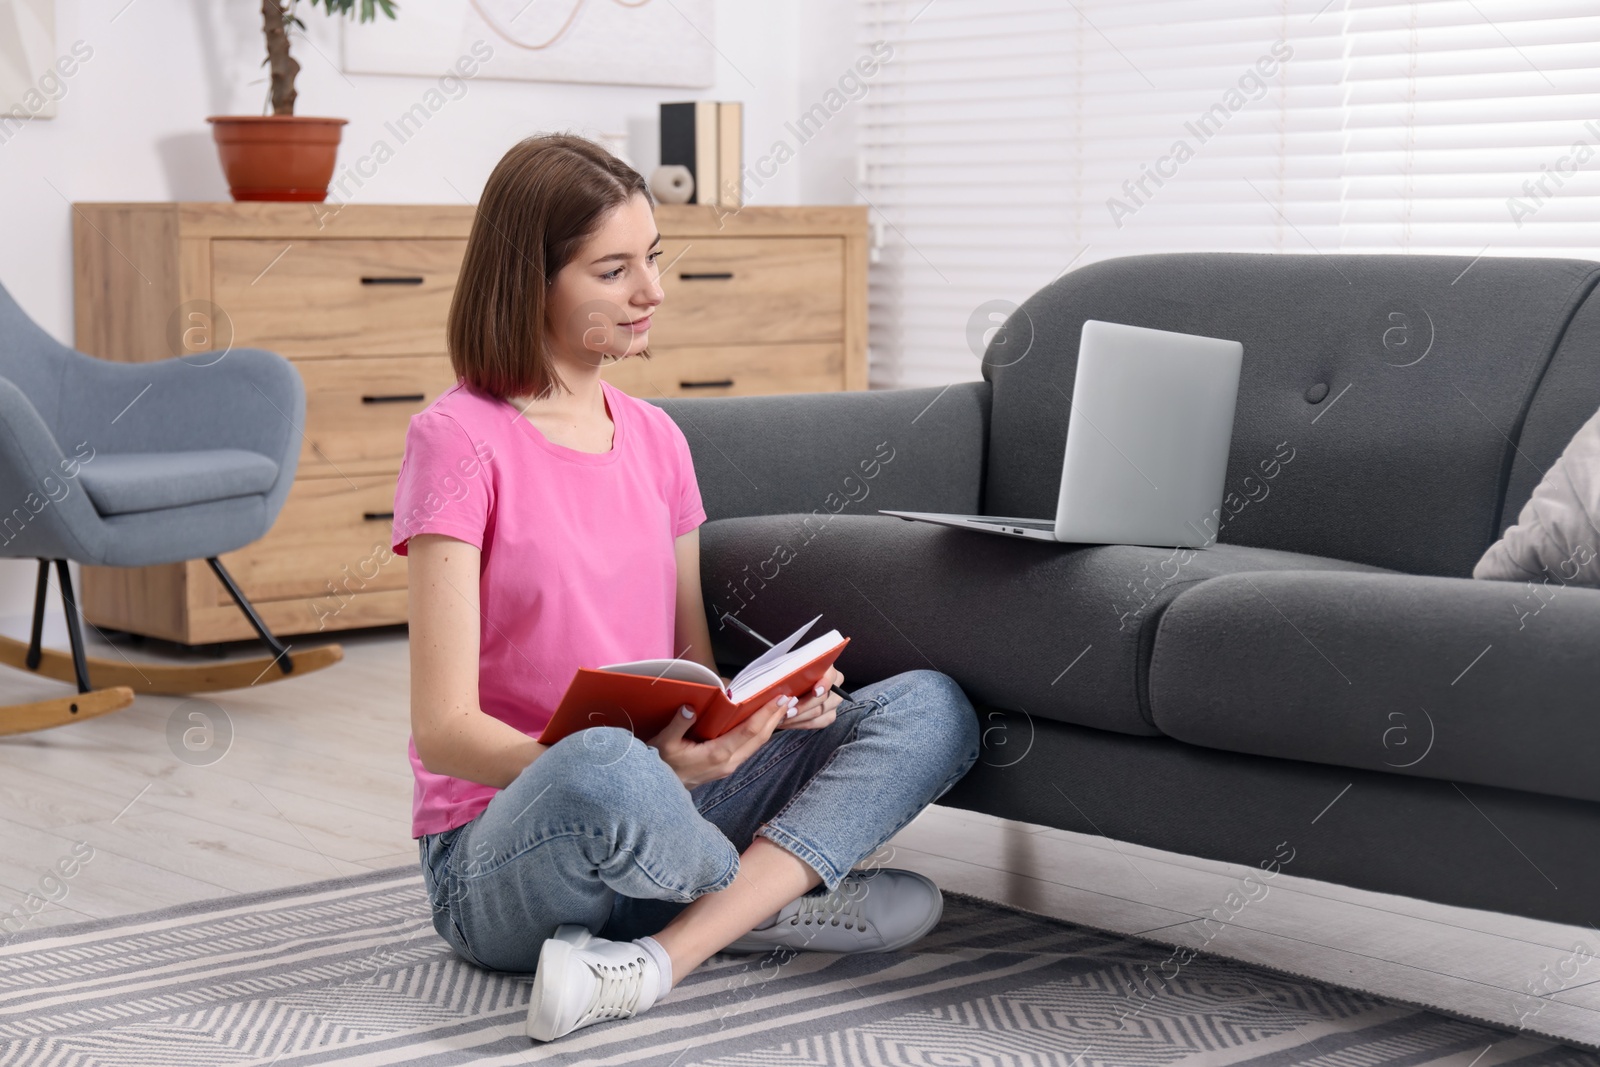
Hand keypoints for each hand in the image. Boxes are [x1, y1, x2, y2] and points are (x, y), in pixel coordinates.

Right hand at [647, 693, 793, 789]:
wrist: (660, 790)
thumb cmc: (662, 764)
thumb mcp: (664, 743)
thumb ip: (678, 725)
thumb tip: (690, 707)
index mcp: (717, 754)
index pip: (749, 731)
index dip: (766, 714)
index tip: (779, 698)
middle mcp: (729, 762)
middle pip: (760, 738)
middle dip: (775, 716)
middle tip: (788, 697)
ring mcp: (730, 766)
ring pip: (757, 744)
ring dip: (771, 725)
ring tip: (781, 707)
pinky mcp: (727, 766)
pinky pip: (750, 747)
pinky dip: (760, 733)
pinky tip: (764, 722)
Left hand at [776, 667, 844, 730]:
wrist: (791, 684)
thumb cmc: (790, 673)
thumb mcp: (788, 667)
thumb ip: (789, 671)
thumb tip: (783, 679)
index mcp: (827, 669)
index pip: (831, 676)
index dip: (824, 684)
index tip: (815, 691)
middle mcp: (835, 685)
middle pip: (824, 698)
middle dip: (803, 706)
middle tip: (787, 710)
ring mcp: (834, 701)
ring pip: (819, 712)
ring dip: (799, 717)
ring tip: (782, 717)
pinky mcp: (829, 715)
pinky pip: (817, 723)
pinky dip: (800, 724)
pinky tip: (787, 722)